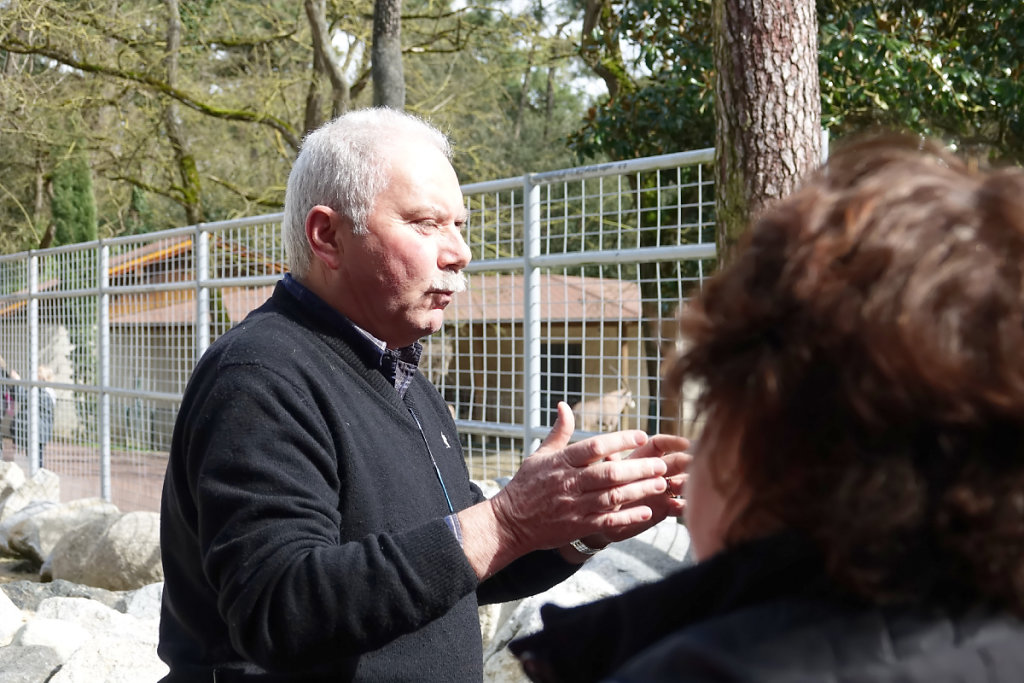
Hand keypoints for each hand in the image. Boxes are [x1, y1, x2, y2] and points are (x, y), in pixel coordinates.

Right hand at [488, 402, 670, 555]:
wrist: (510, 522)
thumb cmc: (526, 485)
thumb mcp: (539, 455)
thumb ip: (558, 432)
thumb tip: (564, 405)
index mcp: (561, 462)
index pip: (594, 446)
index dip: (619, 440)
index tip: (641, 436)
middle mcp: (568, 483)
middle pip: (608, 473)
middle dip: (638, 468)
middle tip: (661, 464)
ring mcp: (573, 506)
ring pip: (612, 497)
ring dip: (639, 490)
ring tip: (661, 483)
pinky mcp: (577, 526)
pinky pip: (607, 522)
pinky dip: (628, 517)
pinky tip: (647, 512)